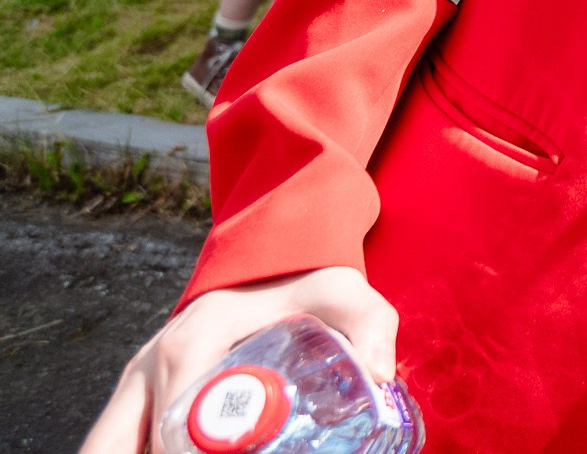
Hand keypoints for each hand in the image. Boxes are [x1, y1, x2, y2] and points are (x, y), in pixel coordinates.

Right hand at [79, 267, 395, 453]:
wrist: (274, 252)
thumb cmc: (309, 279)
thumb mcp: (346, 295)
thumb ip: (369, 327)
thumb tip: (382, 374)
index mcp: (190, 345)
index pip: (174, 433)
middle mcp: (150, 364)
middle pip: (114, 447)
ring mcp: (137, 379)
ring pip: (106, 445)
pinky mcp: (137, 390)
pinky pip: (116, 438)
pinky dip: (135, 453)